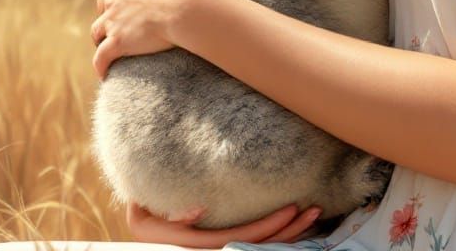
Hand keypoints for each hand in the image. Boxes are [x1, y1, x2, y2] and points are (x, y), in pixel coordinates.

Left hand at [92, 0, 211, 79]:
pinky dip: (101, 65)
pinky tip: (103, 72)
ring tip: (110, 41)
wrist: (188, 4)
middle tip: (123, 15)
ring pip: (98, 29)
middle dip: (110, 7)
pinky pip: (102, 57)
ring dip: (103, 34)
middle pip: (103, 1)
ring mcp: (113, 19)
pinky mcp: (118, 42)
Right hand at [126, 200, 324, 247]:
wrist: (139, 224)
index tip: (292, 208)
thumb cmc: (143, 216)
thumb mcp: (145, 220)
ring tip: (315, 213)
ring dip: (290, 233)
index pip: (242, 239)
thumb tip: (201, 209)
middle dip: (290, 230)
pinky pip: (256, 242)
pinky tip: (297, 223)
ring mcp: (220, 250)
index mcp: (199, 246)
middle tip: (316, 208)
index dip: (269, 227)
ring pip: (262, 246)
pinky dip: (278, 234)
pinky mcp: (224, 244)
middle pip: (259, 246)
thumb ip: (171, 218)